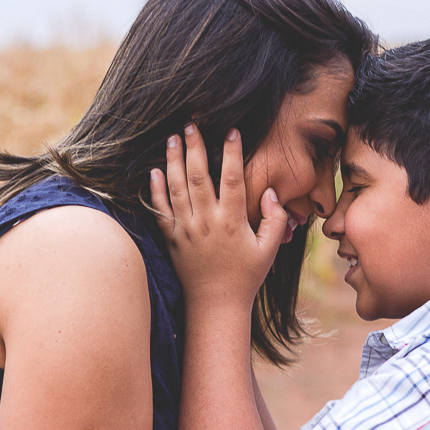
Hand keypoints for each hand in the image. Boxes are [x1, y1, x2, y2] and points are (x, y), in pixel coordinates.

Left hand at [149, 124, 286, 306]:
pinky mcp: (172, 239)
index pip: (232, 179)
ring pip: (177, 188)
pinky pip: (160, 210)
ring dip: (174, 161)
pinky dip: (156, 190)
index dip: (233, 153)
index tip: (233, 131)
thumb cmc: (246, 277)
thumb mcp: (270, 250)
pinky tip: (154, 171)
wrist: (216, 305)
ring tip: (173, 138)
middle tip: (191, 125)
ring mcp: (186, 230)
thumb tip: (272, 194)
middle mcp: (207, 222)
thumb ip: (275, 220)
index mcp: (233, 222)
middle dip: (195, 147)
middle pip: (198, 176)